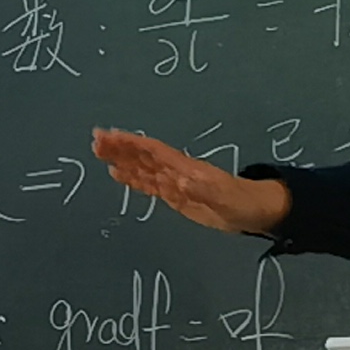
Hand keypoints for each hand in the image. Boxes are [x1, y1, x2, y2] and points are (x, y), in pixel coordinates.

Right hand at [91, 127, 292, 237]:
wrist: (254, 212)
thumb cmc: (241, 203)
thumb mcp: (224, 199)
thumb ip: (202, 191)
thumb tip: (178, 182)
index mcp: (185, 167)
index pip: (152, 151)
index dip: (130, 144)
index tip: (108, 136)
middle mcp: (176, 171)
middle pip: (143, 155)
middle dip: (119, 147)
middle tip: (94, 140)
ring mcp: (174, 182)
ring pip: (142, 167)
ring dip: (121, 160)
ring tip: (98, 152)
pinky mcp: (174, 195)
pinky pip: (148, 184)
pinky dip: (131, 178)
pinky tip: (116, 174)